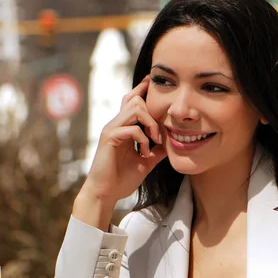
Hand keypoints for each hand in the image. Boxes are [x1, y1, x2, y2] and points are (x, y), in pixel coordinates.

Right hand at [73, 76, 166, 227]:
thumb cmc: (121, 179)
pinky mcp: (109, 138)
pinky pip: (131, 128)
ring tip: (154, 141)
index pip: (132, 101)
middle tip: (158, 136)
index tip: (154, 83)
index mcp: (123, 128)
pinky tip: (145, 153)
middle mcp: (116, 125)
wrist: (106, 194)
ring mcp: (112, 130)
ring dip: (149, 123)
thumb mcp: (146, 162)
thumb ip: (157, 150)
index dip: (143, 90)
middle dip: (152, 113)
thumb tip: (172, 143)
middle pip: (135, 99)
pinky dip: (143, 139)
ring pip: (134, 108)